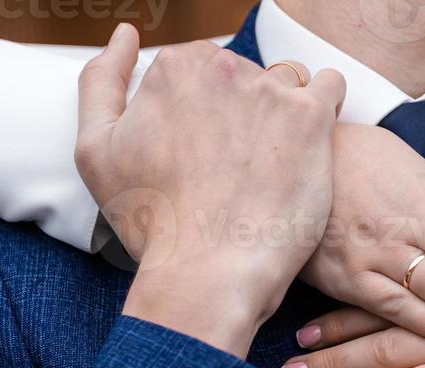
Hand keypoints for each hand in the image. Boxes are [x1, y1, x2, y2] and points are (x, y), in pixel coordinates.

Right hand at [76, 26, 344, 354]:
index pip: (200, 69)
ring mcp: (268, 89)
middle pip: (243, 74)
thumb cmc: (152, 221)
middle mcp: (220, 67)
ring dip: (283, 112)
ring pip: (286, 81)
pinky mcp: (310, 117)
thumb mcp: (94, 149)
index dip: (203, 112)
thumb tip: (125, 36)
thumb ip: (101, 80)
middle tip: (236, 168)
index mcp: (173, 68)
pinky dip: (323, 108)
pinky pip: (330, 87)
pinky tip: (308, 144)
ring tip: (272, 163)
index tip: (204, 152)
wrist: (206, 272)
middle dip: (242, 111)